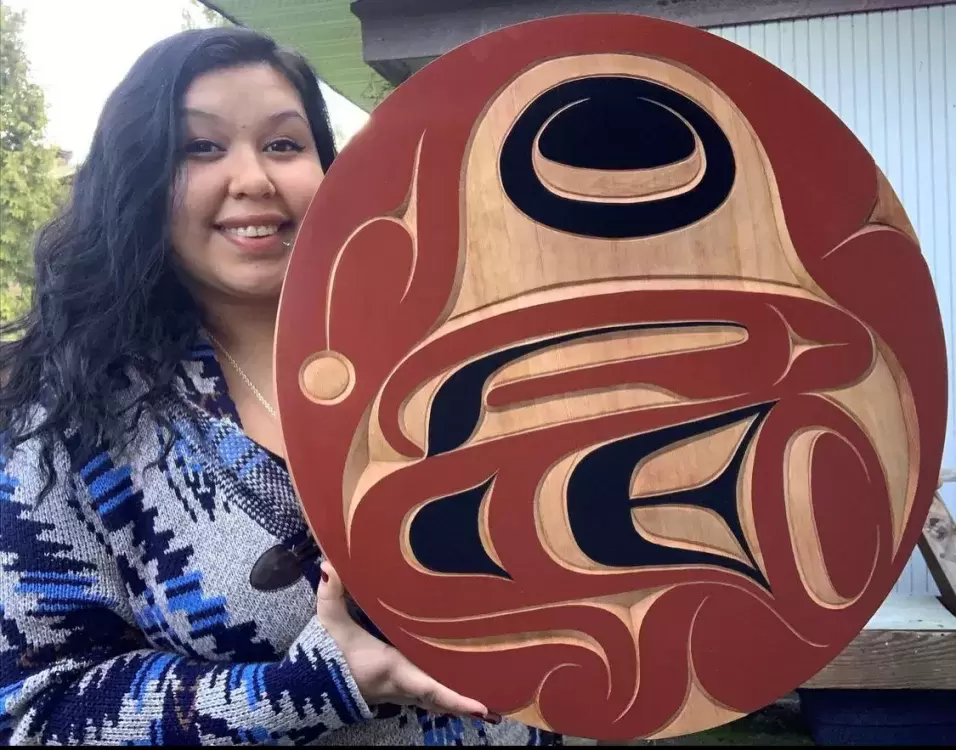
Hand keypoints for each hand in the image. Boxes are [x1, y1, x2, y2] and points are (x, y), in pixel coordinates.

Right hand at [316, 560, 501, 723]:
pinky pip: (424, 698)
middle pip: (438, 700)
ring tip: (488, 704)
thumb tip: (331, 564)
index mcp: (392, 668)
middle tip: (496, 707)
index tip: (481, 707)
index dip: (455, 698)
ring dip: (456, 703)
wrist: (305, 689)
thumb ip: (332, 592)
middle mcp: (400, 685)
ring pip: (432, 702)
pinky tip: (459, 693)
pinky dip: (442, 699)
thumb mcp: (329, 622)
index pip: (428, 687)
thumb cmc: (322, 655)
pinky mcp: (393, 692)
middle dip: (465, 704)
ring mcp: (397, 693)